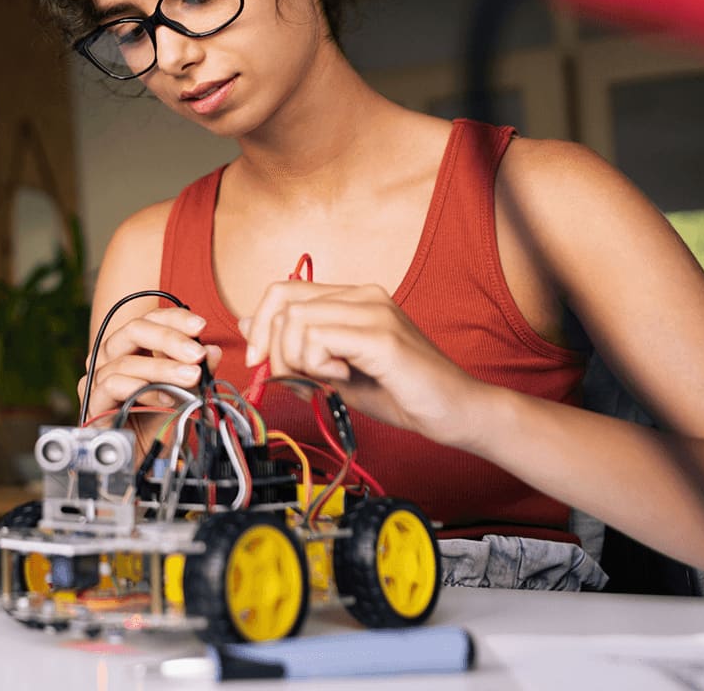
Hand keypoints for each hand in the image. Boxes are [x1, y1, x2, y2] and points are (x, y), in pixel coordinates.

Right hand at [79, 308, 223, 421]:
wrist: (143, 461)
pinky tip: (166, 399)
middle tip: (198, 355)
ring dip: (163, 369)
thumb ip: (198, 371)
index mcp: (132, 346)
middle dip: (170, 339)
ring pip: (127, 360)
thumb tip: (214, 350)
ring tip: (192, 378)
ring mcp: (98, 377)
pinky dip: (143, 389)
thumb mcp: (187, 394)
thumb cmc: (160, 422)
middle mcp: (111, 355)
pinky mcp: (93, 401)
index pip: (150, 319)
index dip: (175, 319)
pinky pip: (114, 385)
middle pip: (134, 330)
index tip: (201, 327)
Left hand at [240, 281, 490, 446]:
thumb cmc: (401, 393)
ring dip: (298, 360)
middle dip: (275, 350)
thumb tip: (248, 327)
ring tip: (330, 378)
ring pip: (296, 321)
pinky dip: (318, 366)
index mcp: (352, 298)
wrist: (456, 412)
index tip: (260, 362)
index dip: (260, 326)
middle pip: (282, 303)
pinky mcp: (381, 335)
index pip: (281, 290)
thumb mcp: (332, 373)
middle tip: (297, 379)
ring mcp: (374, 310)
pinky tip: (345, 378)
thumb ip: (294, 349)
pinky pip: (319, 340)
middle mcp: (363, 294)